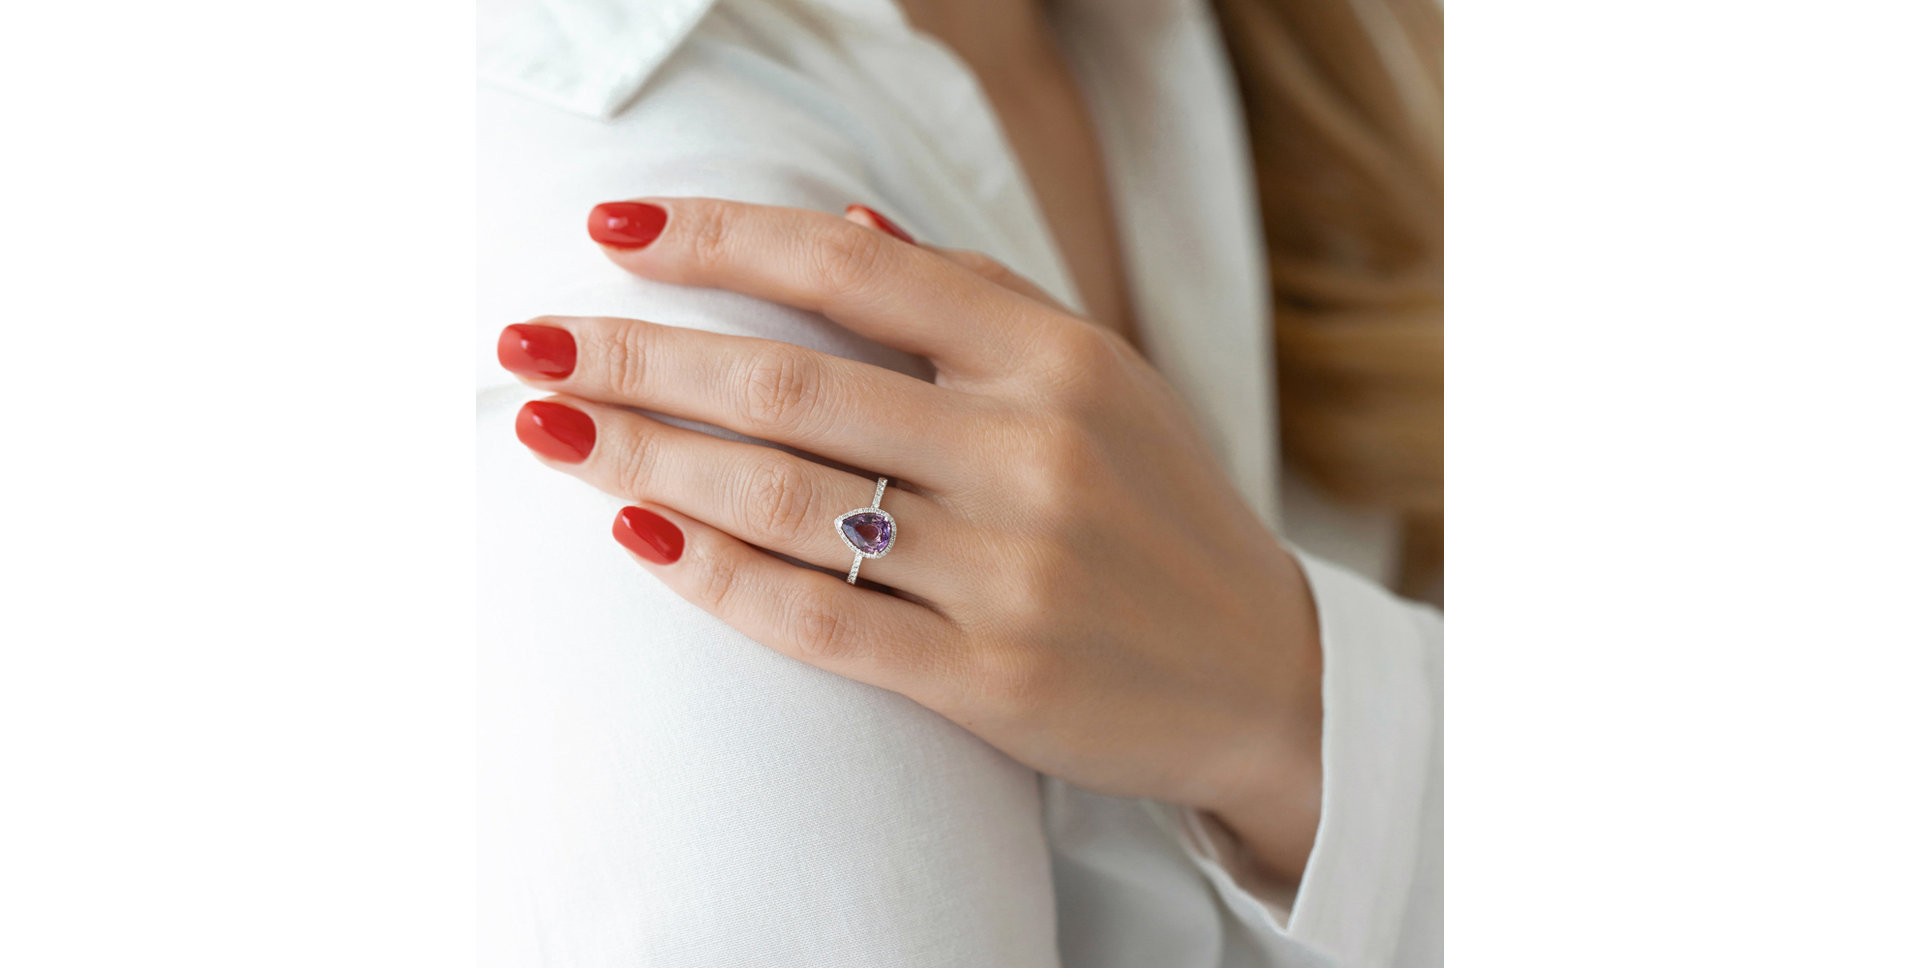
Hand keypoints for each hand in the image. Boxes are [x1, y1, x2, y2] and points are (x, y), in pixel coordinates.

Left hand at [498, 198, 1324, 880]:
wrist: (1261, 675)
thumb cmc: (1156, 508)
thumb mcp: (1099, 377)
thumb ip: (975, 297)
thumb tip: (842, 220)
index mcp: (1054, 356)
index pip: (852, 268)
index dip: (717, 239)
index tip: (608, 230)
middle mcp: (1032, 451)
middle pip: (789, 385)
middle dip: (636, 358)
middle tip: (524, 347)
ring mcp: (1009, 570)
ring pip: (785, 501)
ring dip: (644, 462)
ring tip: (547, 433)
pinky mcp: (987, 678)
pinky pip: (817, 621)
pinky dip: (712, 576)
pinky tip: (632, 537)